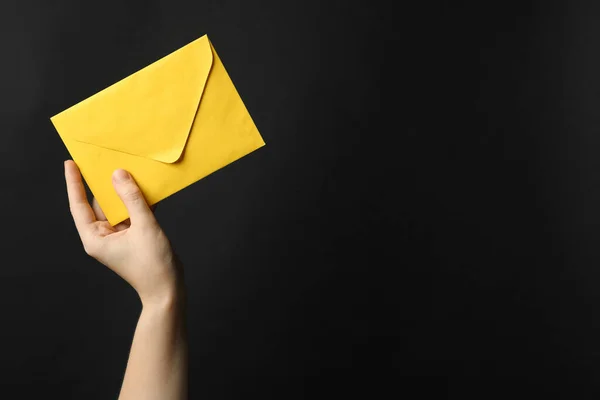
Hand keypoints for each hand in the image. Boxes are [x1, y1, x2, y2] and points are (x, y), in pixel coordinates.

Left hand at [64, 160, 182, 305]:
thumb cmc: (153, 265)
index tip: (71, 163)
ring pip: (117, 207)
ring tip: (127, 168)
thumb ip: (132, 198)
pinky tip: (144, 187)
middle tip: (104, 159)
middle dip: (103, 183)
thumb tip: (118, 174)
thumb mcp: (144, 226)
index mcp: (95, 238)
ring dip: (124, 191)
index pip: (79, 205)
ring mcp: (117, 237)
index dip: (74, 183)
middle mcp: (102, 236)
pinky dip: (136, 201)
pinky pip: (131, 213)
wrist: (168, 290)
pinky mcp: (132, 236)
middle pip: (99, 204)